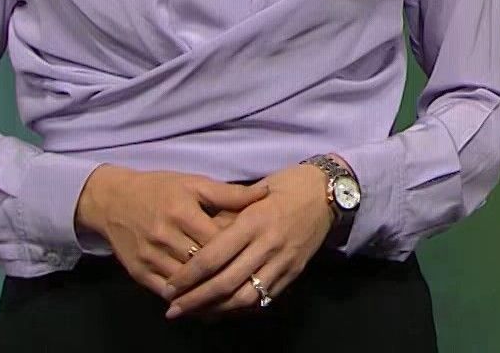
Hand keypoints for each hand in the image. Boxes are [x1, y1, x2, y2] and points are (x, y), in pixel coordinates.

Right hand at [73, 167, 268, 299]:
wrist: (112, 200)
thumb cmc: (160, 189)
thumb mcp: (194, 183)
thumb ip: (230, 193)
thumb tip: (266, 193)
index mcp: (182, 212)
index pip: (218, 238)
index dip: (239, 247)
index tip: (258, 252)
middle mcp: (164, 236)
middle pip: (203, 263)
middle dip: (227, 271)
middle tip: (252, 278)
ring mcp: (149, 256)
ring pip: (186, 281)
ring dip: (209, 289)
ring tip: (235, 293)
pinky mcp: (138, 272)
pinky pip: (166, 291)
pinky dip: (187, 297)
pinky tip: (205, 299)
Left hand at [163, 162, 334, 317]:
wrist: (329, 192)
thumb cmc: (287, 185)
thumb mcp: (253, 192)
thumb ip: (226, 217)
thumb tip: (195, 241)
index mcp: (254, 220)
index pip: (213, 257)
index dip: (188, 276)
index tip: (170, 286)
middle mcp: (268, 244)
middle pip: (226, 282)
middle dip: (196, 300)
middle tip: (174, 309)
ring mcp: (283, 260)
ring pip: (245, 296)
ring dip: (217, 310)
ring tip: (196, 314)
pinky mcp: (294, 271)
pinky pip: (265, 297)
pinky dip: (242, 308)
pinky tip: (225, 310)